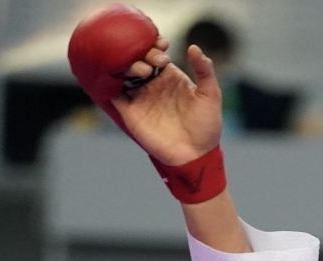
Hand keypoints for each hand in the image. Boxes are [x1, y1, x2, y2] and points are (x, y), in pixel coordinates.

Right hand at [114, 41, 223, 165]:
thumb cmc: (206, 126)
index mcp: (169, 77)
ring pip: (125, 73)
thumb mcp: (211, 95)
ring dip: (129, 66)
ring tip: (144, 71)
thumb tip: (194, 47)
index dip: (155, 45)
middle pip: (138, 59)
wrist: (196, 155)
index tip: (163, 44)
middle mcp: (152, 84)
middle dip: (142, 53)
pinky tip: (119, 76)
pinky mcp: (130, 112)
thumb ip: (205, 70)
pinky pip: (114, 94)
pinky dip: (111, 83)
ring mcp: (140, 98)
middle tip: (155, 61)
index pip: (155, 53)